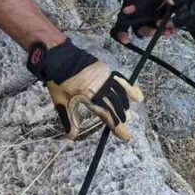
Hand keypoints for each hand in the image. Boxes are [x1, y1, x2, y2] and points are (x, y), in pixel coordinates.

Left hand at [27, 39, 143, 141]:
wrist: (59, 58)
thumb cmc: (58, 81)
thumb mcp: (61, 102)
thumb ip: (69, 119)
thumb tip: (71, 137)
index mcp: (90, 98)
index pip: (108, 116)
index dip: (118, 128)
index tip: (126, 137)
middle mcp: (100, 89)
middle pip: (116, 106)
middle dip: (122, 118)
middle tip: (124, 127)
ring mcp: (105, 78)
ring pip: (120, 94)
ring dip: (125, 105)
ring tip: (128, 114)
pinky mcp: (105, 70)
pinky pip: (120, 79)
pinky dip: (129, 87)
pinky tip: (136, 94)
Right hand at [111, 0, 171, 42]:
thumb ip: (135, 3)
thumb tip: (126, 10)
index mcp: (128, 10)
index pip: (121, 25)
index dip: (121, 34)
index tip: (126, 41)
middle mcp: (136, 15)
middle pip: (140, 29)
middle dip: (150, 32)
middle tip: (159, 32)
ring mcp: (147, 15)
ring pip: (152, 27)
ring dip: (161, 30)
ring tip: (170, 31)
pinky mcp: (158, 14)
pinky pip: (161, 23)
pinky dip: (167, 25)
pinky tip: (173, 27)